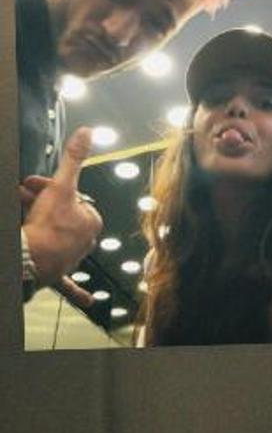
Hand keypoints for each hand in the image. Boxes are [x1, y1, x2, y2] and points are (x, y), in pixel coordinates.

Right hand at [22, 128, 102, 285]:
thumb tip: (87, 132)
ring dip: (39, 227)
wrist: (29, 259)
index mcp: (90, 220)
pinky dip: (77, 291)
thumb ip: (74, 159)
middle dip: (40, 203)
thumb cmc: (47, 224)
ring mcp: (70, 259)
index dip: (49, 187)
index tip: (30, 185)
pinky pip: (69, 283)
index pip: (71, 196)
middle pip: (61, 215)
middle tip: (20, 196)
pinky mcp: (56, 275)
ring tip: (21, 217)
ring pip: (55, 237)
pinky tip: (89, 300)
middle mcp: (85, 241)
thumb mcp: (61, 185)